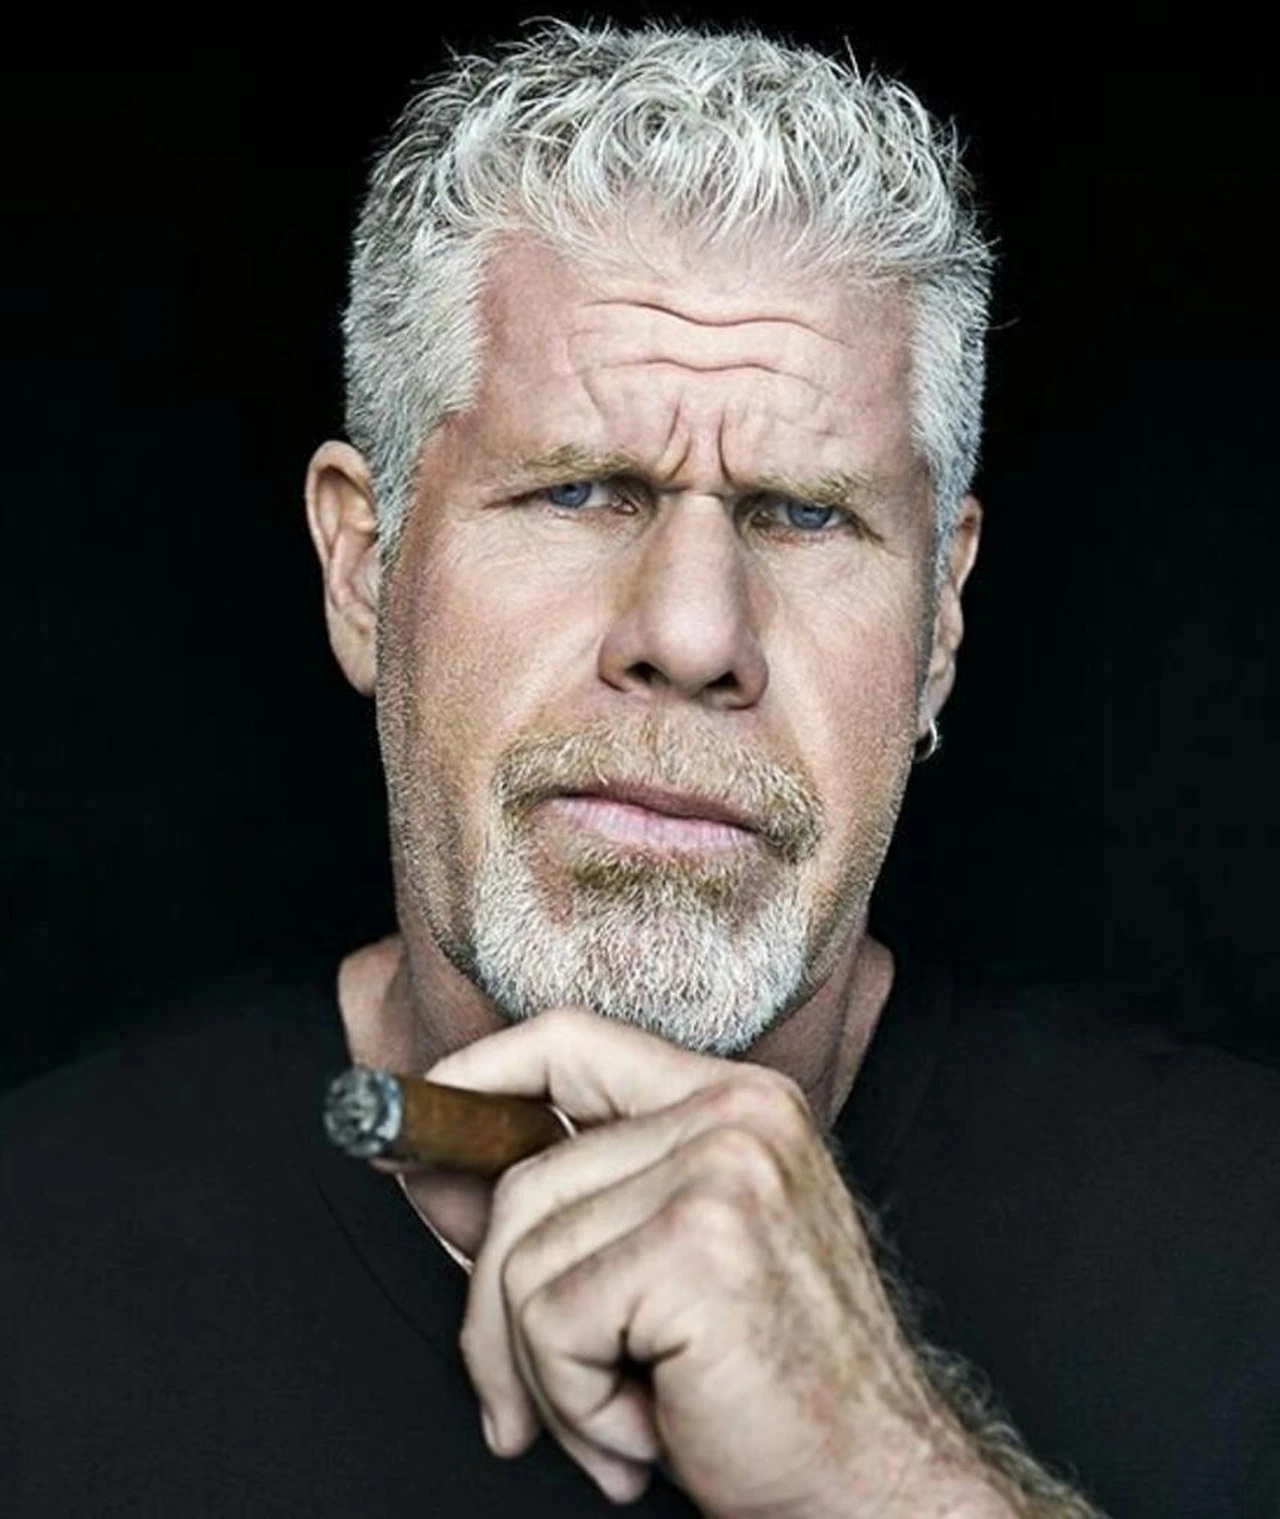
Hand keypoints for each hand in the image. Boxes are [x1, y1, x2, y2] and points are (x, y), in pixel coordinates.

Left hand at [422, 1008, 1005, 1515]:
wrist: (874, 1488)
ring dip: (548, 1375)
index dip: (478, 1072)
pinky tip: (646, 1435)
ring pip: (524, 1259)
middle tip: (524, 1404)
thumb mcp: (668, 1266)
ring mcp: (722, 1171)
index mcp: (735, 1101)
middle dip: (492, 1309)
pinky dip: (573, 1404)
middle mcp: (734, 1116)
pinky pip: (549, 1320)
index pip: (572, 1040)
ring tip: (623, 1417)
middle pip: (524, 1178)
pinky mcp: (697, 1247)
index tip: (415, 1121)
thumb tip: (433, 1179)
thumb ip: (576, 1207)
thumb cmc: (766, 1386)